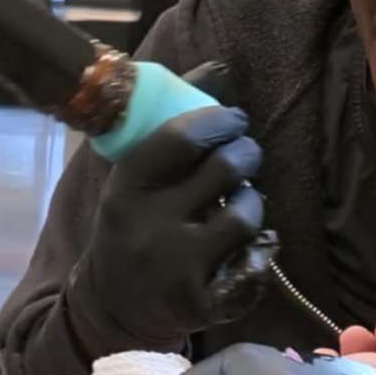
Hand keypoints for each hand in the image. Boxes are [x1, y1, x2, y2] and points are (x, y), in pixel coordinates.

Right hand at [67, 104, 269, 353]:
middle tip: (245, 157)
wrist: (113, 307)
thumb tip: (220, 67)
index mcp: (127, 187)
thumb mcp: (135, 176)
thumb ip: (173, 122)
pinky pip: (256, 265)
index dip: (219, 120)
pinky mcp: (203, 303)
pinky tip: (252, 245)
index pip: (182, 137)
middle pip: (225, 168)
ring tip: (240, 203)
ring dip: (253, 202)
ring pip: (245, 214)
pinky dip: (262, 249)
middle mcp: (149, 226)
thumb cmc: (133, 224)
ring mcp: (177, 267)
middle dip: (246, 154)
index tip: (232, 121)